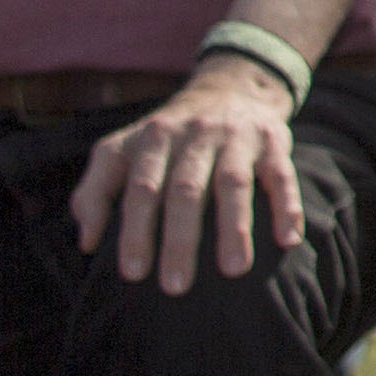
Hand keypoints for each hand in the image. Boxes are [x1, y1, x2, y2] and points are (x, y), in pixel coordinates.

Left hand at [69, 53, 311, 289]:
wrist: (230, 90)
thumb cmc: (166, 140)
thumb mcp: (121, 151)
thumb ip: (95, 192)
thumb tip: (87, 242)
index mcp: (153, 139)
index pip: (141, 188)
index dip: (136, 230)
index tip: (133, 273)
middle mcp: (194, 135)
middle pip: (185, 190)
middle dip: (181, 239)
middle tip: (176, 286)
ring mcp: (235, 137)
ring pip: (233, 183)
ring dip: (234, 227)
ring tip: (234, 270)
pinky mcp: (272, 141)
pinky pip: (281, 174)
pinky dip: (286, 206)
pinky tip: (287, 239)